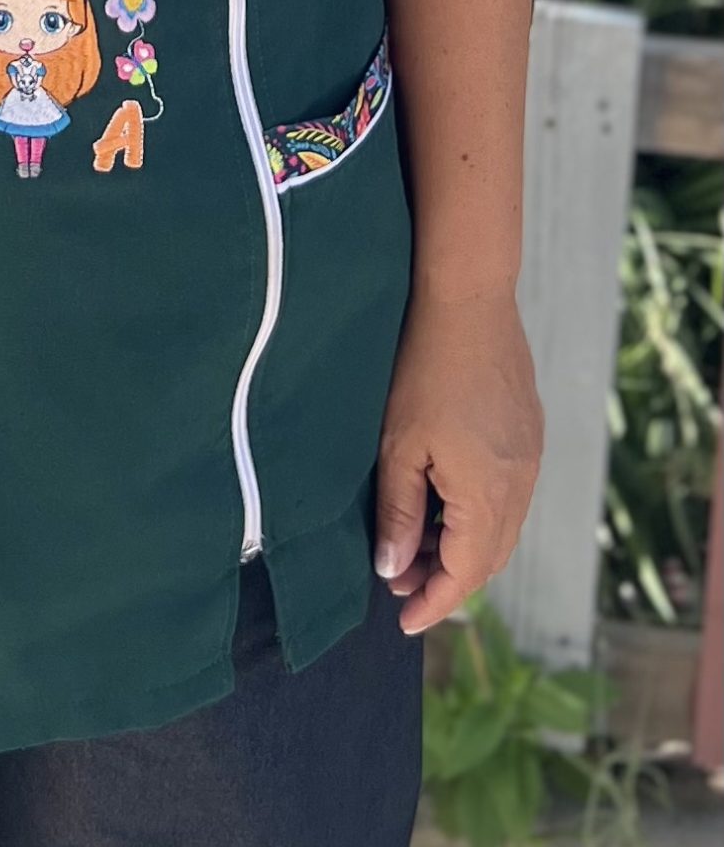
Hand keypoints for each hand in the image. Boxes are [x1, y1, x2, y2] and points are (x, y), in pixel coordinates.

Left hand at [372, 285, 543, 635]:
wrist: (469, 301)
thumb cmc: (423, 370)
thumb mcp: (399, 446)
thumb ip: (399, 513)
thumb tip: (394, 570)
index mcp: (488, 494)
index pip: (466, 573)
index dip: (435, 603)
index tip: (405, 623)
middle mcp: (520, 484)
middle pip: (489, 558)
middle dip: (446, 578)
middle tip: (401, 583)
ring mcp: (530, 458)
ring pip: (502, 529)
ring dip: (463, 547)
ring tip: (417, 545)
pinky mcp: (529, 435)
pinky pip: (509, 496)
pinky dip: (479, 515)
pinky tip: (445, 502)